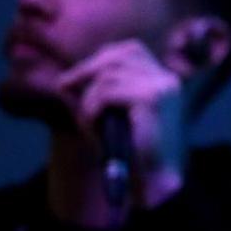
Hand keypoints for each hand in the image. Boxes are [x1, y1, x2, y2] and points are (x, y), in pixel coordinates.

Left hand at [57, 39, 184, 202]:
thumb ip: (100, 94)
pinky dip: (92, 109)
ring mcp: (162, 87)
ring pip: (109, 76)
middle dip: (87, 68)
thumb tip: (66, 80)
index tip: (75, 78)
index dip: (99, 59)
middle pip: (120, 54)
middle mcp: (168, 78)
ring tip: (89, 122)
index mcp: (165, 79)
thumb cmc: (134, 152)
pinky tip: (93, 127)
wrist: (155, 181)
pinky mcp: (152, 100)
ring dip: (89, 99)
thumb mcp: (115, 116)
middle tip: (63, 86)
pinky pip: (107, 93)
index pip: (130, 50)